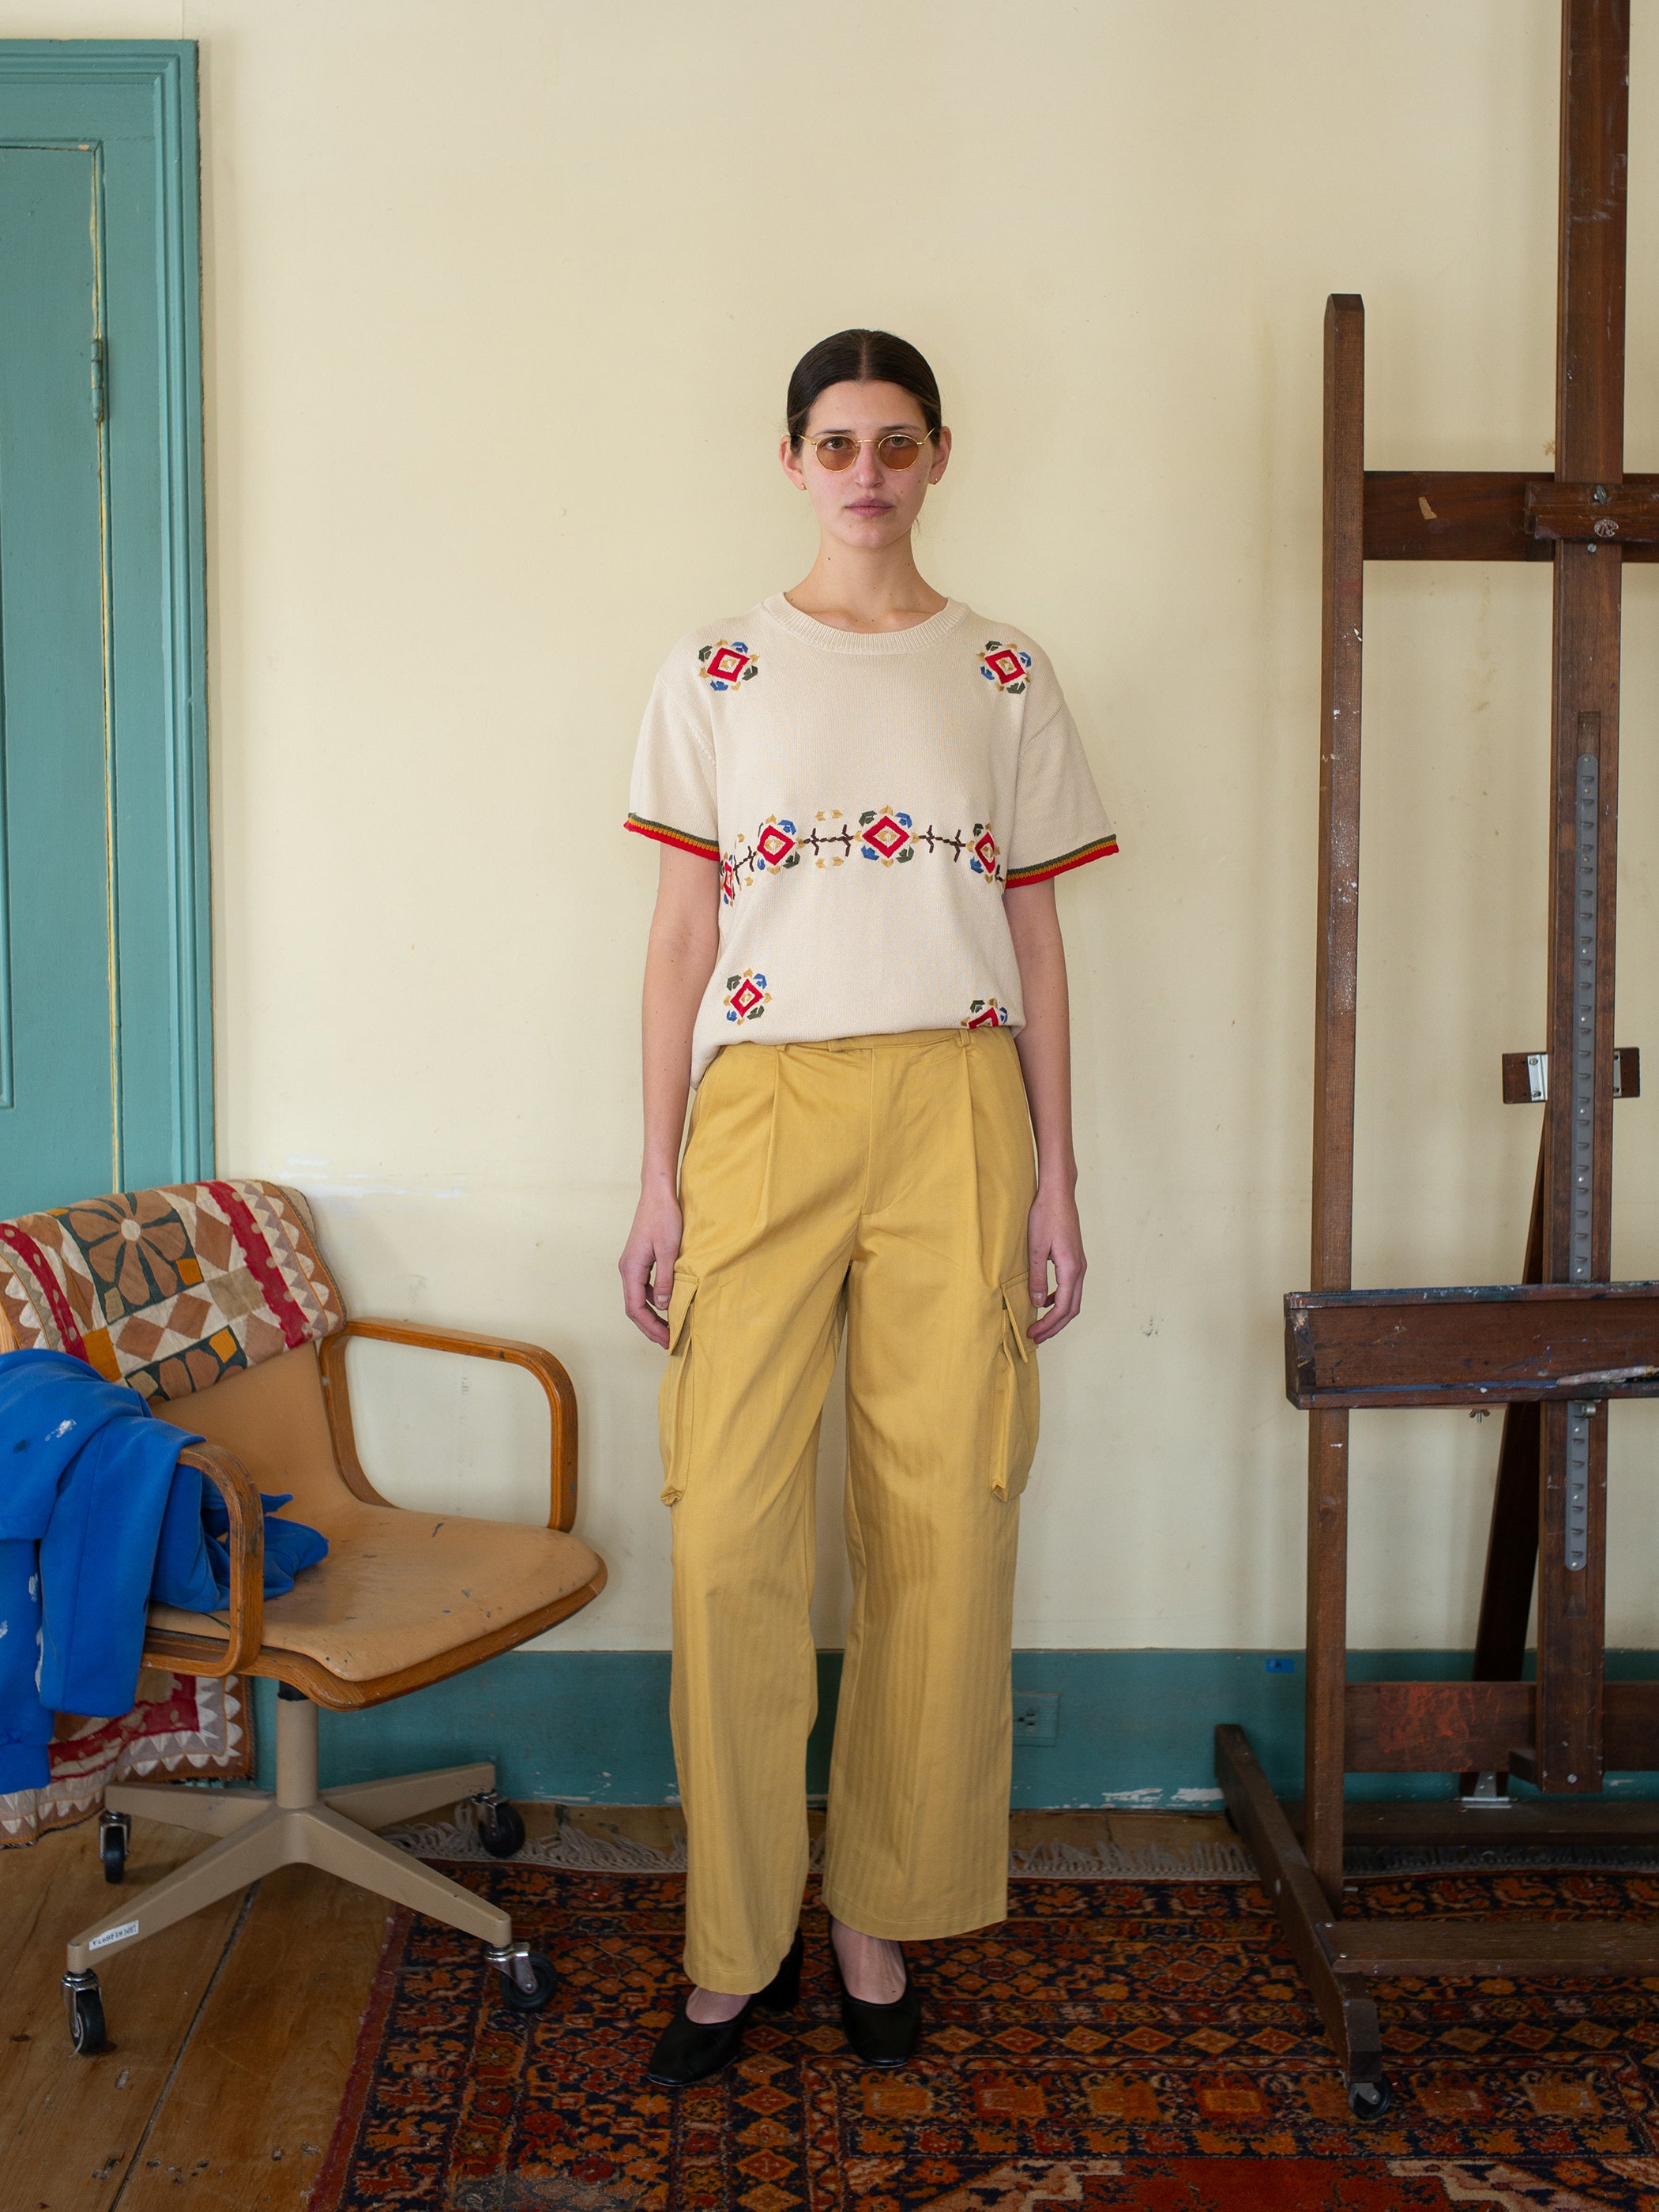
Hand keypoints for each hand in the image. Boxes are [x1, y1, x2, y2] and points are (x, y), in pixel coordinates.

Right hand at [620, 1184, 681, 1345]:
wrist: (657, 1194)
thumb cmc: (664, 1218)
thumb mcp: (670, 1250)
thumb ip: (666, 1279)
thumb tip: (664, 1306)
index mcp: (631, 1269)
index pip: (635, 1308)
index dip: (650, 1327)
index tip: (666, 1339)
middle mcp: (627, 1269)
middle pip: (634, 1307)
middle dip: (650, 1327)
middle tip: (668, 1341)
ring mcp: (632, 1265)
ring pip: (638, 1299)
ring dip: (652, 1315)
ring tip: (669, 1328)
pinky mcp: (639, 1260)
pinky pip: (643, 1288)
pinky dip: (654, 1301)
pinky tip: (668, 1305)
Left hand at [1026, 1183, 1084, 1342]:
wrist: (1058, 1194)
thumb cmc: (1045, 1216)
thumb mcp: (1035, 1248)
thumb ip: (1037, 1278)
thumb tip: (1038, 1304)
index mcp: (1071, 1270)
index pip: (1063, 1308)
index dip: (1048, 1325)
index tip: (1033, 1334)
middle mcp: (1080, 1270)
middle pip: (1072, 1309)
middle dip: (1054, 1326)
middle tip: (1036, 1337)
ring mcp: (1080, 1264)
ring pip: (1073, 1300)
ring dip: (1058, 1315)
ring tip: (1040, 1324)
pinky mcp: (1075, 1258)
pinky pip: (1071, 1288)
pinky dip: (1060, 1300)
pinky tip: (1045, 1300)